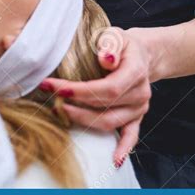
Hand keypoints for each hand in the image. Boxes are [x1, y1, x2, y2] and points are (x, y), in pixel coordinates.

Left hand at [40, 27, 151, 166]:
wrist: (142, 54)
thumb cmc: (124, 43)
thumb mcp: (116, 35)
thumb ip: (110, 44)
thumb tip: (104, 59)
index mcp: (135, 71)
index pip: (107, 88)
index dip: (80, 91)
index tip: (56, 87)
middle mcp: (140, 93)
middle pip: (106, 107)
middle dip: (75, 104)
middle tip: (51, 97)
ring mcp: (139, 108)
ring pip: (111, 122)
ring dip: (84, 120)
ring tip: (61, 111)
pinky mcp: (137, 117)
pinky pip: (131, 135)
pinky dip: (123, 148)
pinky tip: (114, 159)